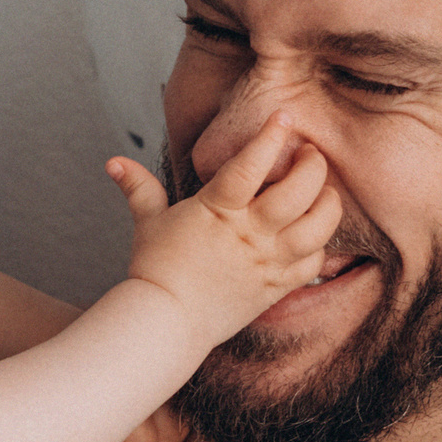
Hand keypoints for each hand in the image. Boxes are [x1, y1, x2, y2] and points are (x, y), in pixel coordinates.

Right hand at [108, 114, 340, 347]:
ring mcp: (267, 262)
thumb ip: (139, 187)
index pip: (251, 165)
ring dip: (328, 203)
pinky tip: (314, 232)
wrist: (166, 324)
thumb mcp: (146, 222)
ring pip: (318, 227)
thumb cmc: (156, 271)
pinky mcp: (277, 287)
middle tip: (309, 154)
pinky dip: (321, 244)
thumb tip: (113, 162)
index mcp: (218, 211)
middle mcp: (249, 234)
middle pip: (298, 191)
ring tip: (323, 190)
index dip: (271, 137)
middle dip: (311, 165)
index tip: (284, 117)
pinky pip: (314, 262)